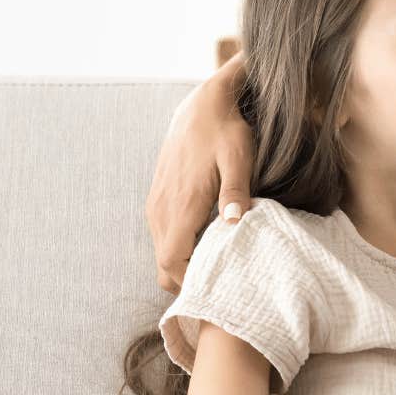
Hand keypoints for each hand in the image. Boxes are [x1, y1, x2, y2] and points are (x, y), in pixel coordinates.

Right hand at [147, 58, 254, 293]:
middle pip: (163, 266)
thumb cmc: (225, 131)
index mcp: (181, 205)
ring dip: (183, 266)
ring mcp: (156, 205)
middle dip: (187, 281)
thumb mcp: (238, 156)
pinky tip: (206, 245)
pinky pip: (162, 237)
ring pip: (161, 253)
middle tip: (221, 286)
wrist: (200, 105)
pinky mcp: (158, 199)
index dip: (189, 282)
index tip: (215, 289)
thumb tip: (235, 222)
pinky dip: (178, 250)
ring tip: (217, 269)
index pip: (171, 261)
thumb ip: (235, 189)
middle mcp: (162, 209)